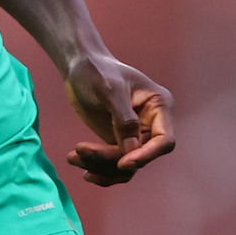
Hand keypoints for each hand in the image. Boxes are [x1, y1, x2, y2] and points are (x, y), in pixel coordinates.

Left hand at [63, 55, 174, 185]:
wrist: (78, 67)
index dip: (146, 155)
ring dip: (100, 167)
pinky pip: (113, 165)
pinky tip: (77, 162)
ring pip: (126, 166)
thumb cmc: (96, 70)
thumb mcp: (109, 89)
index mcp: (159, 106)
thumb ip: (123, 118)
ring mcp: (136, 135)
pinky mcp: (119, 142)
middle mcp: (152, 124)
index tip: (122, 163)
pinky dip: (97, 167)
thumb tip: (131, 151)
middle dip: (111, 160)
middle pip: (140, 157)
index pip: (164, 141)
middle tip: (79, 151)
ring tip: (72, 157)